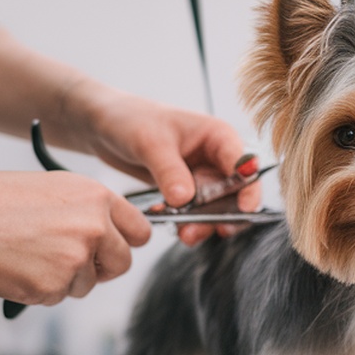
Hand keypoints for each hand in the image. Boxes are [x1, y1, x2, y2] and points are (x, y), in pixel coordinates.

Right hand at [0, 171, 151, 304]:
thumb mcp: (53, 187)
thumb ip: (87, 210)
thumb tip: (108, 232)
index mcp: (96, 197)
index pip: (140, 230)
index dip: (128, 241)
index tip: (118, 247)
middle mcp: (93, 228)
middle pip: (123, 263)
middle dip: (103, 267)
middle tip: (74, 261)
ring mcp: (75, 260)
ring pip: (87, 284)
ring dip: (65, 278)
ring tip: (30, 254)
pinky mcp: (53, 287)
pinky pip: (58, 297)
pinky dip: (40, 288)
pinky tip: (18, 266)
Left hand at [70, 88, 262, 246]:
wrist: (105, 126)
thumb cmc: (130, 120)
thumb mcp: (149, 143)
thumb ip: (169, 171)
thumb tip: (185, 200)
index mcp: (218, 136)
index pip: (244, 165)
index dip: (248, 189)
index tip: (243, 211)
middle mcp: (216, 156)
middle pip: (235, 193)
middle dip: (222, 215)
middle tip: (198, 230)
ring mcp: (203, 175)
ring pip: (216, 207)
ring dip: (203, 223)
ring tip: (184, 234)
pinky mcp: (188, 190)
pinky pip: (196, 211)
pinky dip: (187, 221)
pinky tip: (169, 223)